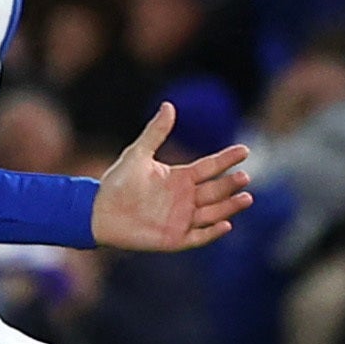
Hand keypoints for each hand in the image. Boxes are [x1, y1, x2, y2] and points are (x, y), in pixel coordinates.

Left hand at [93, 103, 254, 252]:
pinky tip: (226, 225)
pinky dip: (213, 232)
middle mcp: (186, 198)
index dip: (227, 159)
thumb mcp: (138, 154)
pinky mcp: (175, 238)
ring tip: (246, 198)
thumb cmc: (117, 183)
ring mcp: (182, 219)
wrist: (98, 212)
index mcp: (180, 178)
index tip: (244, 150)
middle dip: (231, 184)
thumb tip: (168, 105)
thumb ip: (156, 132)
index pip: (210, 167)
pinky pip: (199, 236)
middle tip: (245, 177)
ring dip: (230, 207)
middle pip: (215, 190)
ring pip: (213, 213)